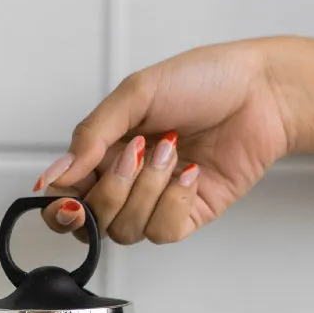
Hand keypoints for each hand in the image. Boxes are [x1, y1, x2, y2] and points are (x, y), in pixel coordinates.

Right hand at [32, 38, 291, 244]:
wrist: (260, 92)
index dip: (60, 208)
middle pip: (91, 222)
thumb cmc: (202, 81)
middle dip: (111, 191)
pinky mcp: (184, 217)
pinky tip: (190, 173)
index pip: (64, 197)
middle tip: (136, 154)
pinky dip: (174, 202)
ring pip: (125, 230)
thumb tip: (53, 176)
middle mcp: (124, 183)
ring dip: (147, 190)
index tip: (68, 198)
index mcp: (102, 153)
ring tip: (171, 152)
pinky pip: (162, 232)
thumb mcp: (135, 95)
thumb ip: (89, 137)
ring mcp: (153, 203)